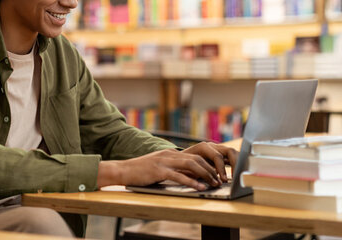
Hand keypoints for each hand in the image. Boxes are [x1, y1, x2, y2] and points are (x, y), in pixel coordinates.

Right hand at [97, 145, 236, 190]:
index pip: (195, 156)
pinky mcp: (159, 171)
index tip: (217, 174)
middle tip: (219, 180)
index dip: (208, 165)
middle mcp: (169, 155)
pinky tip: (199, 187)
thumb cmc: (140, 172)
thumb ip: (174, 170)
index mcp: (170, 153)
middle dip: (210, 170)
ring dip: (205, 175)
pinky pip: (179, 176)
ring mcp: (164, 162)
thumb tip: (190, 177)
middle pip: (196, 159)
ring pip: (191, 165)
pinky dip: (191, 182)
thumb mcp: (160, 168)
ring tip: (213, 184)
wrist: (122, 170)